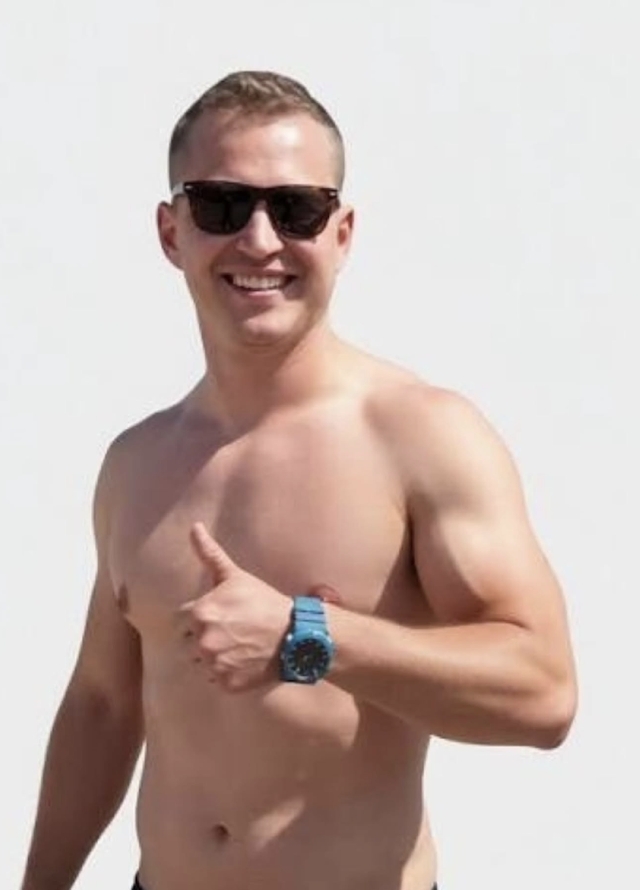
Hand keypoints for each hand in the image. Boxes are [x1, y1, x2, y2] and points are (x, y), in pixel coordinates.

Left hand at [179, 522, 291, 691]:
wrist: (294, 634)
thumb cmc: (262, 601)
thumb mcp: (234, 575)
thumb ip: (209, 553)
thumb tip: (194, 526)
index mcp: (200, 613)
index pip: (181, 620)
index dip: (199, 616)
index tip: (221, 615)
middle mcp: (202, 641)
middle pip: (186, 643)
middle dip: (202, 636)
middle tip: (229, 630)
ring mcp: (214, 665)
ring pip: (199, 662)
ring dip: (212, 656)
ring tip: (235, 644)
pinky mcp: (225, 683)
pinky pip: (214, 679)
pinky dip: (225, 672)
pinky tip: (242, 659)